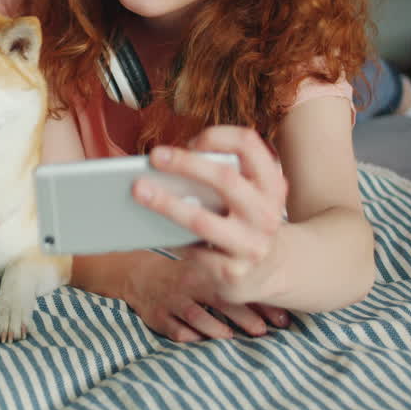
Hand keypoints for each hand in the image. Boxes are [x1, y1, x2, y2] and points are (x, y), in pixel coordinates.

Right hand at [120, 252, 290, 341]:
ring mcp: (172, 300)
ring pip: (196, 315)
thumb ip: (234, 275)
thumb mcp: (205, 267)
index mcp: (206, 269)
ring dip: (216, 328)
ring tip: (232, 338)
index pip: (238, 284)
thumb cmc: (183, 274)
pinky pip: (173, 329)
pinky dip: (187, 335)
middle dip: (245, 317)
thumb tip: (279, 289)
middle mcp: (190, 284)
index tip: (283, 317)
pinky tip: (200, 340)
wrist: (138, 275)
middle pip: (221, 300)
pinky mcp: (157, 315)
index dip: (262, 301)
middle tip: (264, 331)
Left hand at [130, 126, 294, 333]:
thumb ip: (222, 177)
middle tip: (154, 156)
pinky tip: (151, 228)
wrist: (270, 271)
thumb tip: (166, 165)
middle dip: (185, 164)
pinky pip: (193, 251)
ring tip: (138, 190)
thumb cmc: (244, 219)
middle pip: (225, 179)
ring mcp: (252, 245)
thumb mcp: (248, 195)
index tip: (191, 140)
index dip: (218, 137)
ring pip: (202, 220)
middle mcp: (267, 214)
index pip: (249, 144)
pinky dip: (171, 238)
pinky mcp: (233, 272)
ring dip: (166, 203)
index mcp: (271, 184)